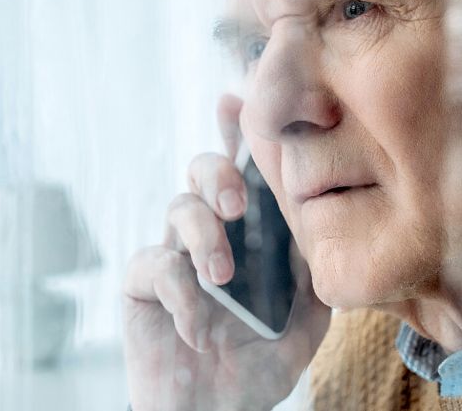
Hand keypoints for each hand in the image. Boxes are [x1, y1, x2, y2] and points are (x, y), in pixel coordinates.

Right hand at [122, 94, 331, 410]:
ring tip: (225, 277)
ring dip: (205, 236)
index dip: (237, 130)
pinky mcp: (141, 289)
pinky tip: (198, 328)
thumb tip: (319, 218)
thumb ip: (311, 268)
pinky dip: (181, 294)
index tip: (240, 97)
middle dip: (218, 172)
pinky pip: (153, 266)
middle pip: (200, 171)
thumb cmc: (259, 363)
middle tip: (239, 203)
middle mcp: (208, 235)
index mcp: (247, 233)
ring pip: (177, 209)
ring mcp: (173, 258)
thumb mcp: (306, 316)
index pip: (242, 170)